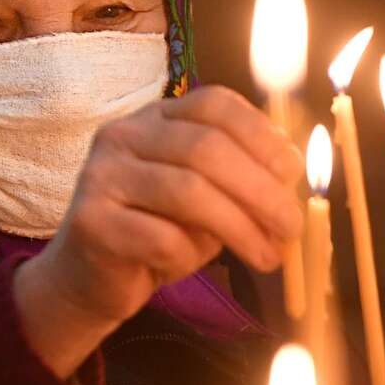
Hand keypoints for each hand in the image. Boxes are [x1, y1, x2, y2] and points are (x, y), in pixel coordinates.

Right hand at [14, 85, 300, 377]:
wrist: (89, 280)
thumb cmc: (158, 232)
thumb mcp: (208, 199)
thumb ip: (242, 177)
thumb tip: (294, 167)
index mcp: (156, 118)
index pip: (215, 104)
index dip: (261, 135)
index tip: (293, 172)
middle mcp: (124, 135)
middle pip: (207, 149)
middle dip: (261, 190)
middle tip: (291, 227)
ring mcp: (101, 175)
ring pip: (188, 192)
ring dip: (240, 228)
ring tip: (267, 256)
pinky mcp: (90, 223)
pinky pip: (160, 238)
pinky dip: (189, 256)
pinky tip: (193, 265)